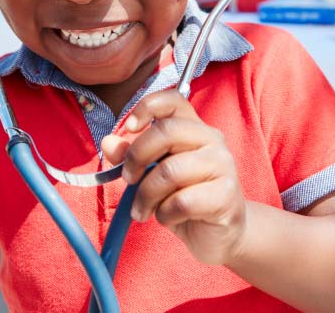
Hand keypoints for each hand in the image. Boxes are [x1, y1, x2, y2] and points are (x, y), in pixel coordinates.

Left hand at [100, 91, 246, 265]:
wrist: (221, 233)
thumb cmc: (185, 198)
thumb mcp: (153, 175)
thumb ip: (133, 156)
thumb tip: (108, 143)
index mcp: (194, 128)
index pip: (173, 100)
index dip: (147, 107)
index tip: (129, 128)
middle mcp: (212, 140)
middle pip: (166, 132)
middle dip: (136, 157)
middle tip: (127, 179)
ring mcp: (222, 166)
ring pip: (171, 171)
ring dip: (146, 195)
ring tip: (141, 210)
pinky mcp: (226, 195)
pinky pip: (183, 201)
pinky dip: (165, 214)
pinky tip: (167, 217)